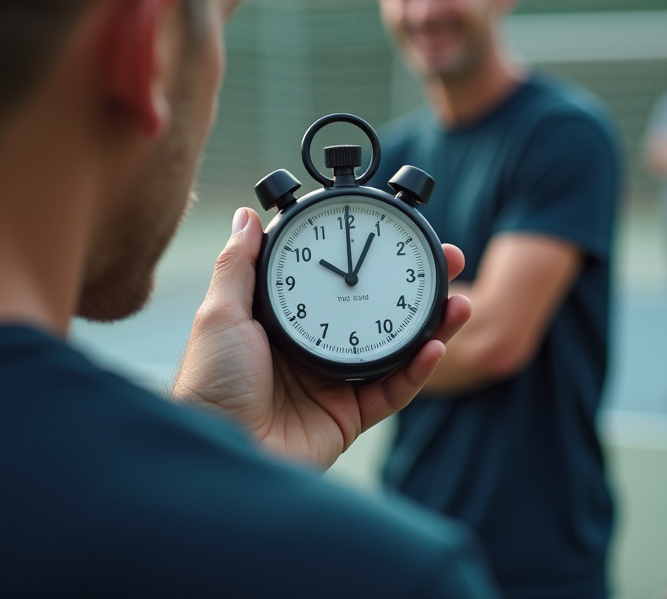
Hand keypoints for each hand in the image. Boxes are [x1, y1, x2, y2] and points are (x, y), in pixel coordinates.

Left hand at [172, 207, 470, 470]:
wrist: (218, 451)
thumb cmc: (209, 385)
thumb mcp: (220, 314)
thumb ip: (239, 265)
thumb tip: (247, 216)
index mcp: (285, 318)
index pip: (337, 277)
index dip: (370, 254)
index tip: (398, 231)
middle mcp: (315, 345)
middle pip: (376, 309)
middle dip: (415, 286)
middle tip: (450, 263)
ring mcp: (334, 382)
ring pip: (395, 349)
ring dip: (431, 327)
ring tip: (458, 302)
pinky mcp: (349, 417)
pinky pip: (393, 391)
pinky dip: (418, 372)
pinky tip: (435, 348)